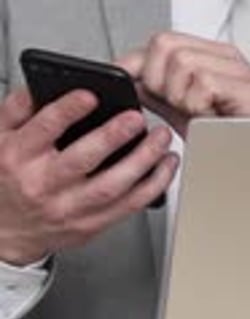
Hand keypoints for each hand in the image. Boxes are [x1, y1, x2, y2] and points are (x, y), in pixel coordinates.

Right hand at [0, 87, 178, 265]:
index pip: (44, 130)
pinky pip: (127, 207)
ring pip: (112, 187)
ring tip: (161, 138)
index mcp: (18, 157)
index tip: (91, 95)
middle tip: (136, 117)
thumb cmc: (7, 177)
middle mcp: (43, 185)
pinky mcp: (90, 225)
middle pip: (82, 160)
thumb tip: (41, 86)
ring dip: (142, 161)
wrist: (5, 231)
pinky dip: (152, 186)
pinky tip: (165, 166)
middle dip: (113, 137)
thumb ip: (17, 108)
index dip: (68, 110)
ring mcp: (68, 209)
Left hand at [117, 31, 249, 137]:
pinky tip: (211, 115)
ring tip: (198, 112)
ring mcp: (233, 66)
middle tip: (175, 104)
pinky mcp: (243, 82)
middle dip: (156, 80)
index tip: (121, 84)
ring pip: (179, 61)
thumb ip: (161, 93)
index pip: (157, 44)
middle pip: (163, 44)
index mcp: (206, 57)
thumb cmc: (238, 135)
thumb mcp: (188, 112)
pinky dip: (198, 105)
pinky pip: (201, 81)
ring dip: (179, 96)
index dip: (133, 64)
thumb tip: (132, 82)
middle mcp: (219, 56)